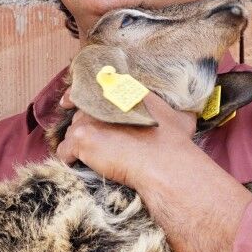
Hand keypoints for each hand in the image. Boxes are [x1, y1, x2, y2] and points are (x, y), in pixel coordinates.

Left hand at [55, 90, 201, 191]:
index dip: (79, 95)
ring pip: (73, 131)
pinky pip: (65, 151)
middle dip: (85, 126)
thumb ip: (171, 109)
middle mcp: (102, 100)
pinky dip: (70, 159)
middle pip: (81, 112)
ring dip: (79, 143)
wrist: (163, 164)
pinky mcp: (81, 138)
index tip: (71, 102)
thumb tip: (186, 110)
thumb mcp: (179, 117)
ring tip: (89, 157)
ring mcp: (89, 118)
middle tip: (94, 141)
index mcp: (123, 91)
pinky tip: (79, 166)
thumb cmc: (173, 143)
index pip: (92, 85)